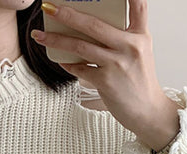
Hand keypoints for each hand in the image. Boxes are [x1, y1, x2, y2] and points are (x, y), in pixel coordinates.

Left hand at [33, 0, 180, 150]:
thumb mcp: (139, 52)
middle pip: (94, 24)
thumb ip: (122, 37)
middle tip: (49, 8)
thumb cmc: (139, 81)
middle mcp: (130, 46)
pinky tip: (59, 59)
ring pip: (80, 46)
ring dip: (56, 40)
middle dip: (67, 14)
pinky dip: (67, 63)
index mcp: (140, 35)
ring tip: (40, 35)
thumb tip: (90, 26)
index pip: (138, 4)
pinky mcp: (106, 81)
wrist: (147, 111)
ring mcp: (117, 64)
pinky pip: (80, 69)